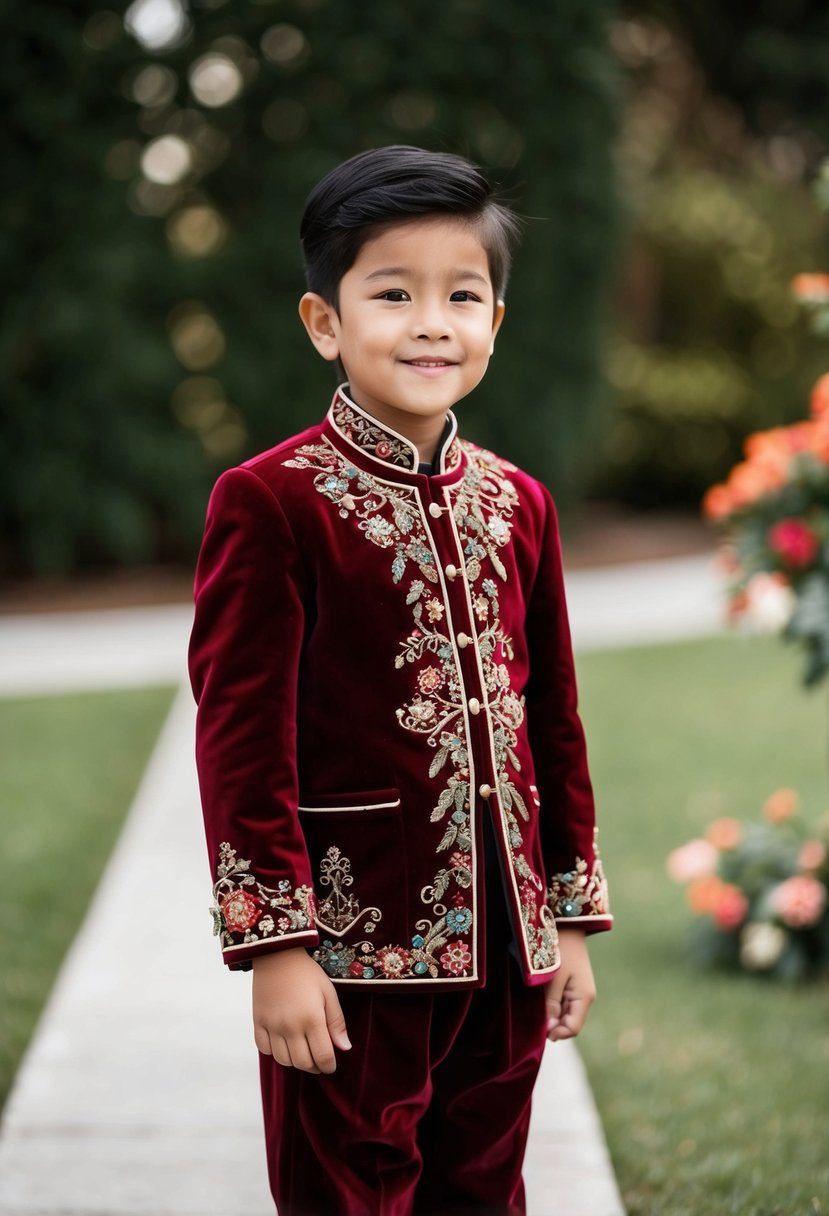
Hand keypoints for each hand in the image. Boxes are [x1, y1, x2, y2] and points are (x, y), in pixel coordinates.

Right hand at [252, 947, 350, 1073]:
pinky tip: (283, 1042)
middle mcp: (290, 1027)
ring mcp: (272, 1026)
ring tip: (302, 1051)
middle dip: (314, 1066)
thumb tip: (345, 1048)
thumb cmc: (307, 973)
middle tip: (318, 1059)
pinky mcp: (258, 1022)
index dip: (329, 1066)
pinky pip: (264, 1050)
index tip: (331, 1065)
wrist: (277, 955)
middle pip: (302, 1063)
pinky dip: (274, 1052)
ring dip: (295, 1061)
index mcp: (311, 1019)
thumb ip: (337, 1022)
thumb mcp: (328, 993)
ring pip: (283, 1060)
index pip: (322, 1057)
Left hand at [544, 929, 595, 1041]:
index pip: (573, 1028)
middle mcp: (585, 998)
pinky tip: (541, 1001)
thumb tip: (550, 1030)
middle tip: (534, 1018)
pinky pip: (563, 1004)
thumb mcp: (554, 979)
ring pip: (566, 1015)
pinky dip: (553, 1007)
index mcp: (584, 997)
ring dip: (552, 1016)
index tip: (539, 1030)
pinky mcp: (572, 985)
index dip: (557, 1033)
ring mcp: (579, 992)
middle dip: (553, 1025)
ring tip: (536, 1008)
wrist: (567, 925)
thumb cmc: (560, 950)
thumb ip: (551, 1005)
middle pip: (569, 1023)